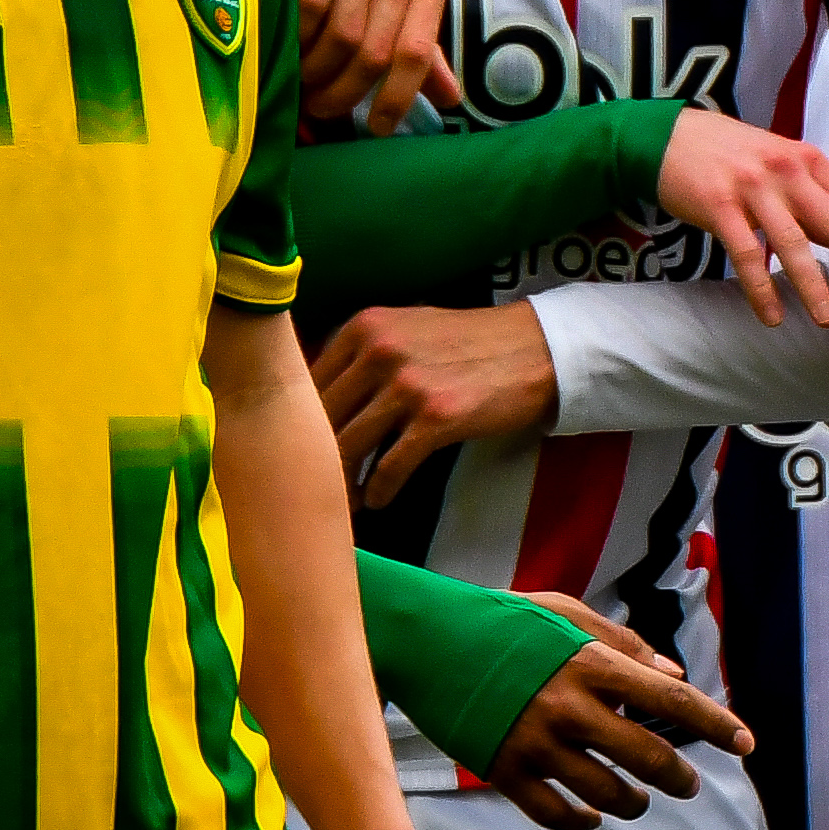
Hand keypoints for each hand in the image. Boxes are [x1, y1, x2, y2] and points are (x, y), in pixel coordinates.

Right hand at [263, 0, 459, 133]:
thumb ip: (421, 43)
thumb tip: (452, 100)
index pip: (418, 53)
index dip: (397, 99)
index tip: (374, 128)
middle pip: (375, 51)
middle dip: (345, 93)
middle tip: (322, 112)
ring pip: (341, 35)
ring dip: (317, 72)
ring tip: (302, 85)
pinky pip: (308, 5)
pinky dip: (296, 39)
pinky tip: (287, 49)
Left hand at [312, 302, 554, 506]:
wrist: (534, 349)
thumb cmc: (466, 343)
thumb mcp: (404, 329)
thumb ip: (360, 353)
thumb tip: (310, 397)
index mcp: (364, 326)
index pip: (307, 383)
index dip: (296, 424)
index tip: (294, 452)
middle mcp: (379, 351)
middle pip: (320, 418)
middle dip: (312, 459)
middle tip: (310, 487)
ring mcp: (407, 385)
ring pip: (349, 446)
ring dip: (342, 482)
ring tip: (343, 502)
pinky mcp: (436, 418)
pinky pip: (389, 466)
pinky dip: (378, 491)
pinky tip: (378, 501)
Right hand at [480, 592, 755, 829]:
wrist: (428, 641)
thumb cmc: (504, 621)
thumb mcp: (567, 614)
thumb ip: (624, 644)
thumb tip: (674, 677)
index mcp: (592, 665)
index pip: (671, 702)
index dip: (715, 725)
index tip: (745, 744)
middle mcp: (570, 709)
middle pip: (646, 759)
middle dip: (678, 779)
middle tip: (686, 785)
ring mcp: (537, 745)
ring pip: (606, 795)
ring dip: (632, 804)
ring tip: (637, 801)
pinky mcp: (505, 771)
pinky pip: (555, 815)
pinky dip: (581, 823)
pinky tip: (592, 818)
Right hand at [652, 112, 828, 327]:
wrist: (668, 137)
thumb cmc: (729, 153)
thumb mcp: (779, 159)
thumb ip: (809, 191)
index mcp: (806, 159)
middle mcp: (786, 170)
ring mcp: (753, 189)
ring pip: (793, 244)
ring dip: (813, 285)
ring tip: (828, 319)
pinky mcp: (720, 208)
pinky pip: (747, 256)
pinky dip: (761, 290)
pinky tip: (772, 316)